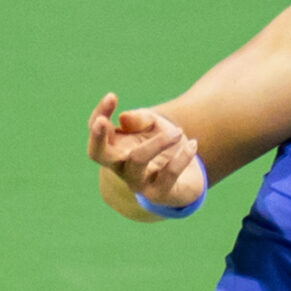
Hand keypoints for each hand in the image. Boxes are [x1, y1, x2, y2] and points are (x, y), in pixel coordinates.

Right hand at [87, 93, 205, 209]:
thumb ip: (141, 119)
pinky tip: (193, 144)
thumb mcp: (154, 125)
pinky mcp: (157, 194)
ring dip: (159, 141)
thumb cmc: (164, 145)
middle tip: (102, 121)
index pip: (97, 128)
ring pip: (137, 158)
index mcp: (114, 146)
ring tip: (179, 131)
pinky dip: (182, 156)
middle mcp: (119, 166)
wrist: (189, 175)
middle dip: (97, 136)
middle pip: (97, 154)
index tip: (112, 96)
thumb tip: (123, 119)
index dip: (100, 112)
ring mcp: (136, 182)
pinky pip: (168, 173)